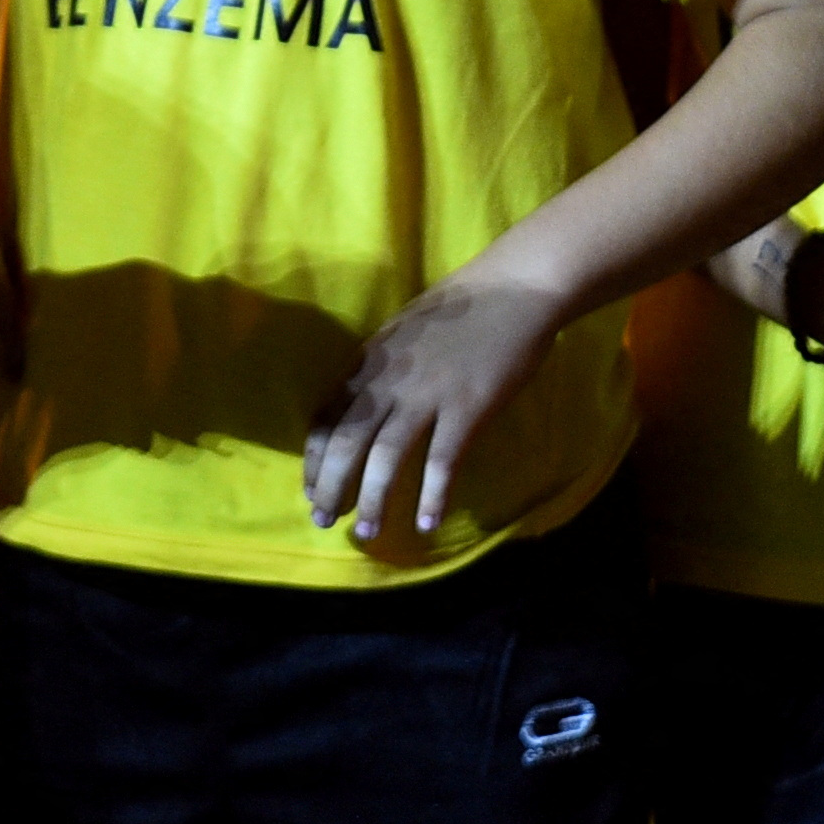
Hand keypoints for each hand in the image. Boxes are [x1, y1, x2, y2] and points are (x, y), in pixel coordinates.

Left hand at [303, 271, 561, 539]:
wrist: (513, 290)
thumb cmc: (459, 309)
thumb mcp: (401, 332)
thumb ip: (377, 369)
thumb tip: (355, 408)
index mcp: (370, 360)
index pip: (329, 417)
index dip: (316, 459)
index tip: (310, 490)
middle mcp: (390, 380)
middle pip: (348, 442)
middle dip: (332, 487)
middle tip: (324, 521)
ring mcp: (428, 395)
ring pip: (387, 457)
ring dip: (374, 501)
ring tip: (367, 534)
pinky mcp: (467, 408)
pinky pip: (442, 461)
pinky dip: (432, 495)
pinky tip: (426, 523)